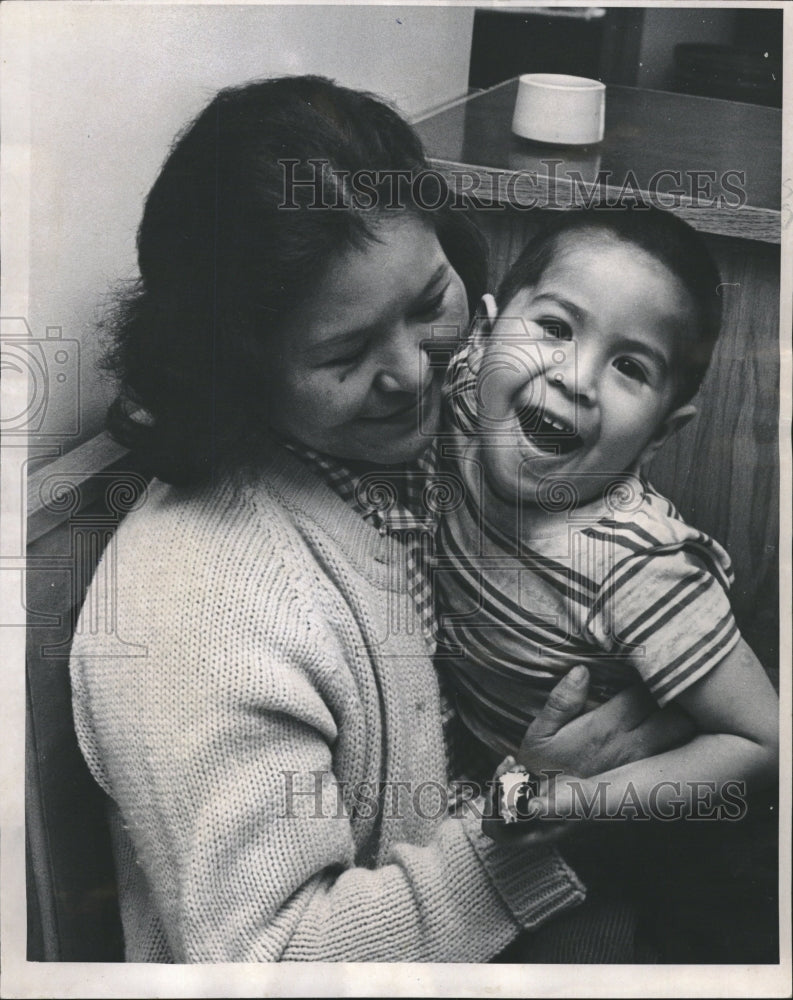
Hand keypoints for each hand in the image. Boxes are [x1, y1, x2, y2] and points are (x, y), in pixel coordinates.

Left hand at [481, 756, 591, 847]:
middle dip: (493, 792)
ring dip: (498, 778)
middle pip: (491, 811)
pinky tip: (512, 760)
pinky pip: (504, 783)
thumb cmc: (578, 807)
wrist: (587, 795)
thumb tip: (531, 807)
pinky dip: (504, 771)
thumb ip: (548, 809)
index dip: (491, 816)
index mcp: (525, 834)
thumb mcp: (564, 808)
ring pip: (496, 795)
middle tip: (502, 775)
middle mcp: (519, 823)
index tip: (498, 795)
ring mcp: (519, 807)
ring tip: (511, 764)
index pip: (496, 832)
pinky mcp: (522, 793)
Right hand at [517, 666, 695, 778]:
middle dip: (684, 695)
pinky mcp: (650, 782)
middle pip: (677, 713)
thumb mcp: (540, 733)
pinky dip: (688, 741)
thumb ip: (561, 702)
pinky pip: (680, 758)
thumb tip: (581, 670)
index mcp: (606, 727)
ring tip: (692, 699)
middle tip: (682, 678)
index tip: (658, 658)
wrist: (546, 815)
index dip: (656, 671)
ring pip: (684, 736)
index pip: (645, 691)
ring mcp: (645, 765)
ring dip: (689, 717)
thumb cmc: (541, 769)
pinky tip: (691, 731)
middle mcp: (631, 745)